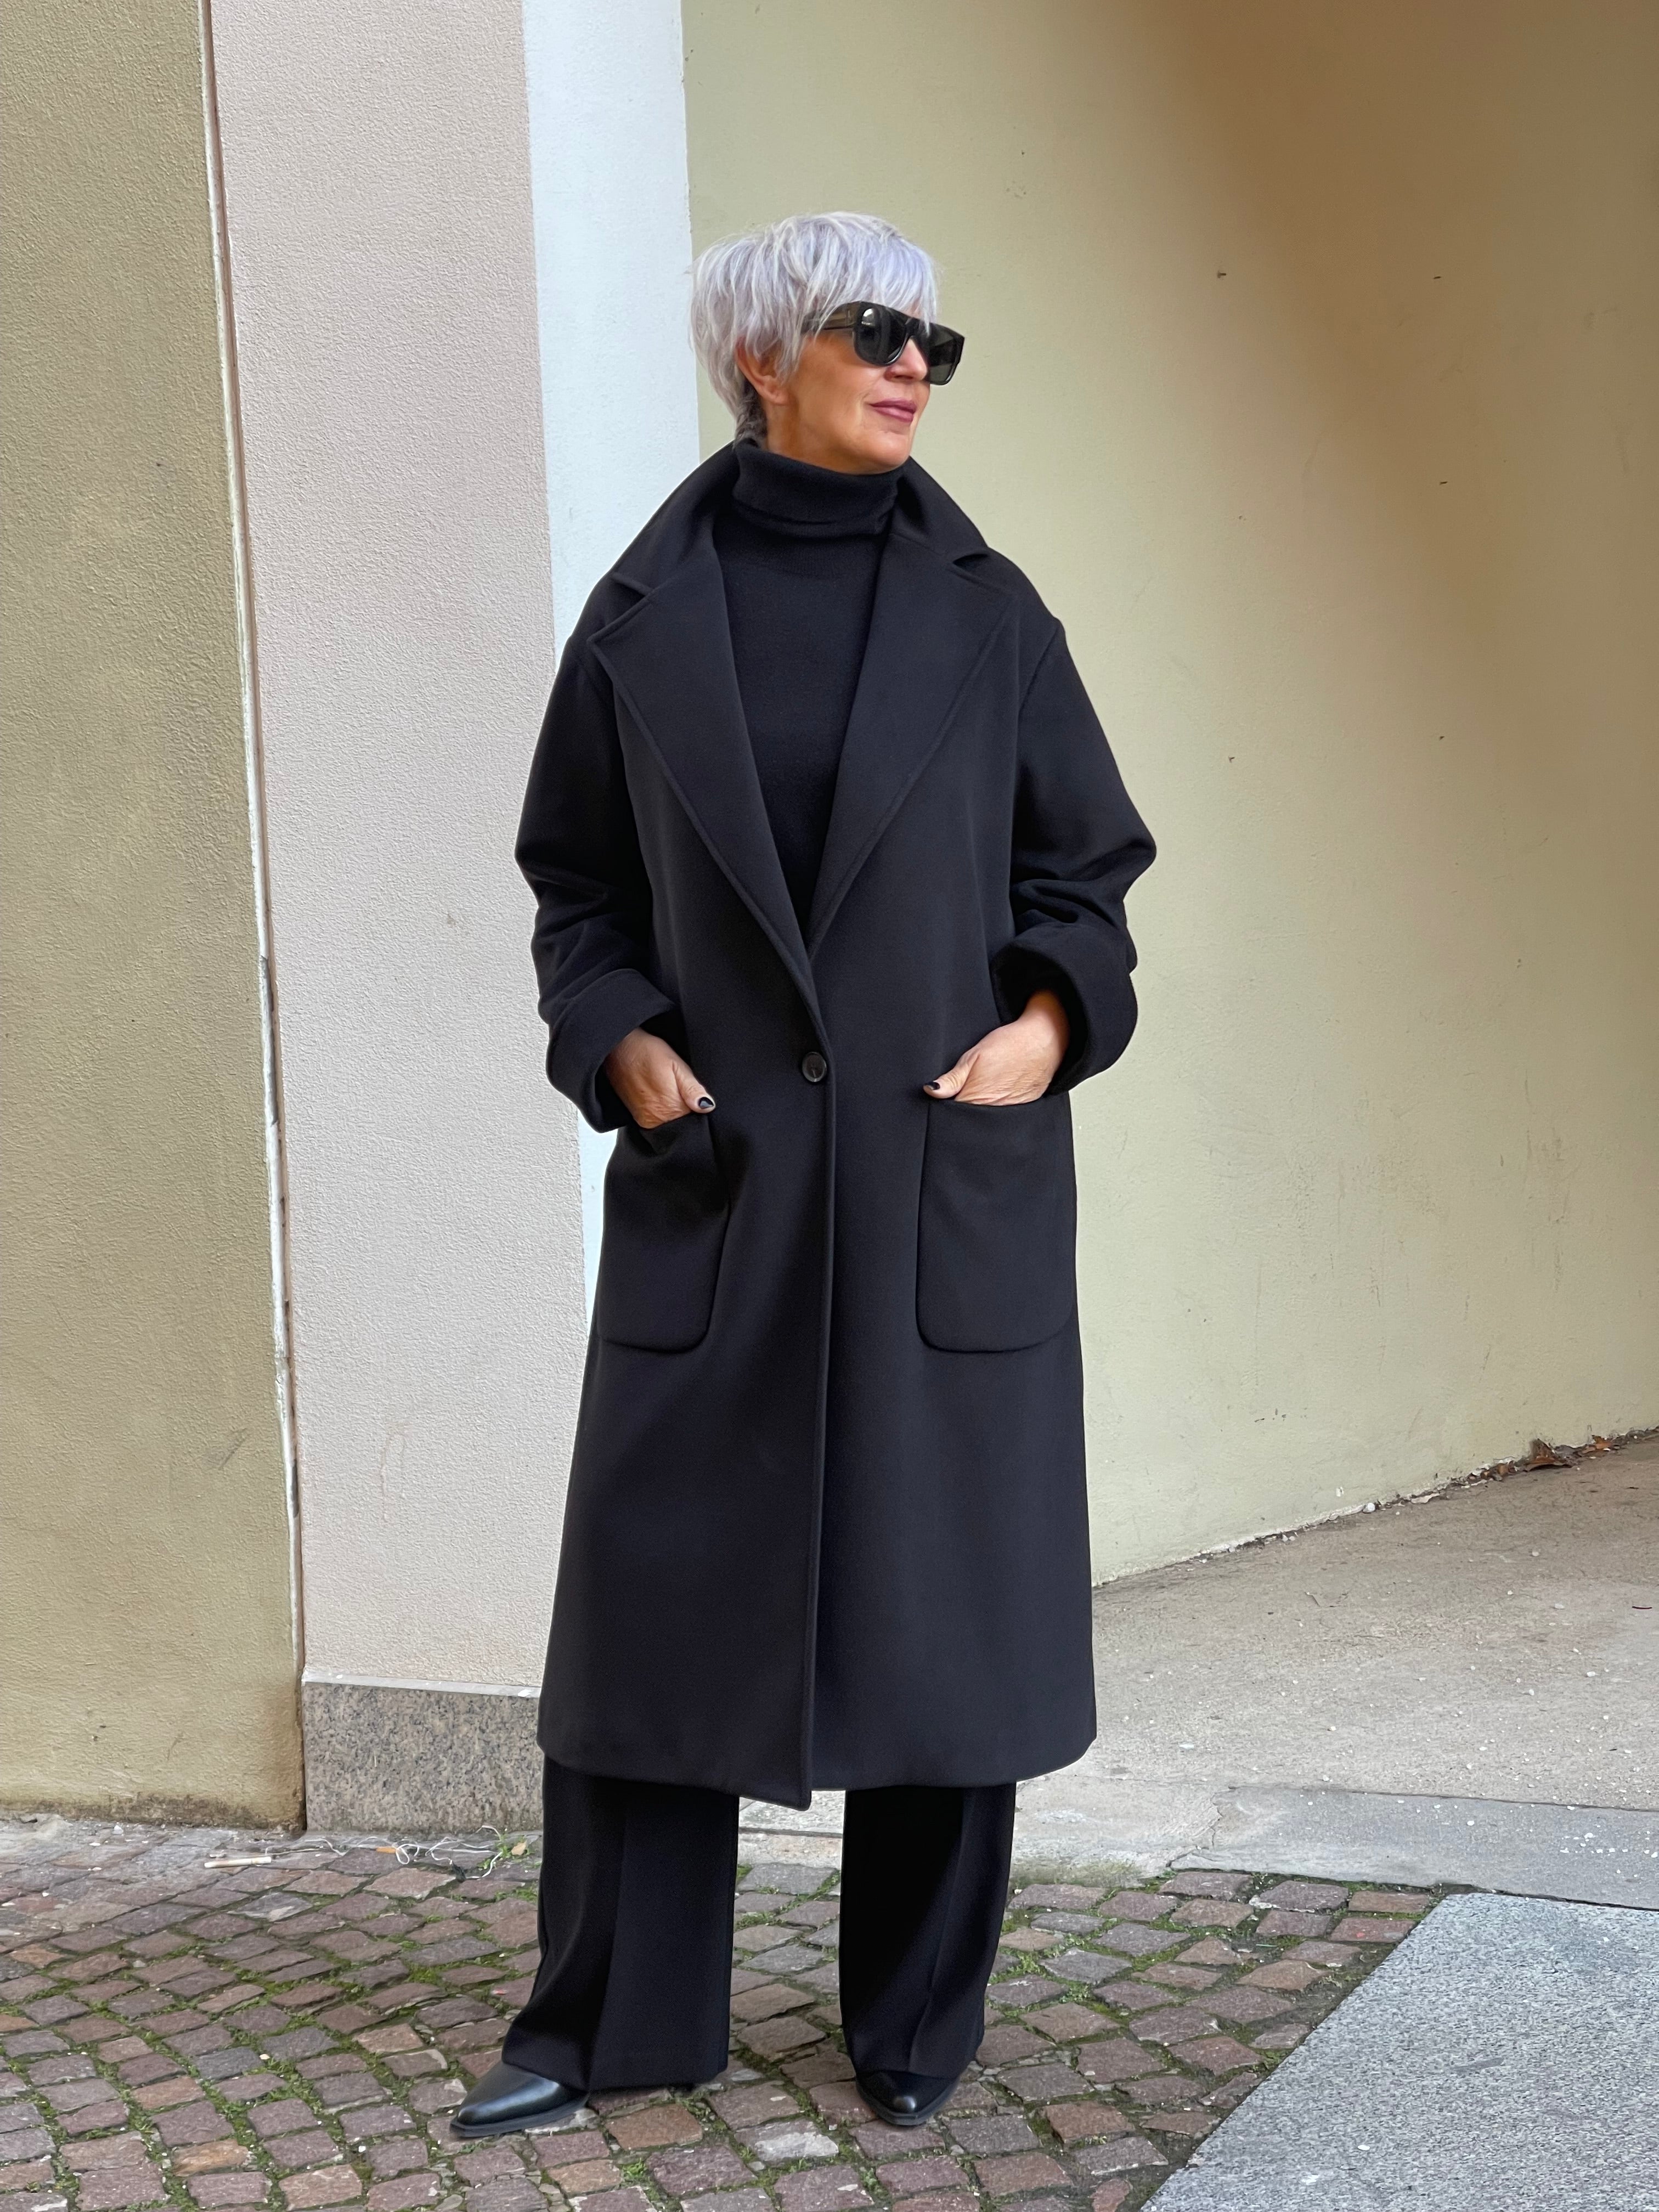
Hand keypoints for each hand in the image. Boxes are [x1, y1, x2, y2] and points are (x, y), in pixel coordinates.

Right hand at [604, 1028, 714, 1128]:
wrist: (618, 1049)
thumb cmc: (646, 1052)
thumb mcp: (676, 1065)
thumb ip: (692, 1089)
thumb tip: (707, 1107)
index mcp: (672, 1108)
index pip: (696, 1116)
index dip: (696, 1101)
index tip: (689, 1088)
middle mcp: (657, 1119)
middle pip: (683, 1119)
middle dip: (685, 1105)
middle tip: (674, 1084)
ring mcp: (646, 1120)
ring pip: (671, 1120)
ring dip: (672, 1106)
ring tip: (663, 1086)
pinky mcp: (638, 1118)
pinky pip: (657, 1119)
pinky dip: (661, 1108)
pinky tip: (656, 1091)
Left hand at [925, 989, 1068, 1105]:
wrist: (1044, 1041)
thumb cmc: (1009, 1045)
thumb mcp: (972, 1057)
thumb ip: (951, 1079)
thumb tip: (931, 1091)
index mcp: (975, 1099)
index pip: (952, 1115)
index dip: (946, 1105)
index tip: (946, 1096)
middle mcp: (992, 1111)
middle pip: (968, 1119)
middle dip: (963, 1107)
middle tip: (967, 1087)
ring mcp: (1009, 1113)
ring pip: (985, 1118)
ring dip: (981, 1107)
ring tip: (987, 1085)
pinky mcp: (1022, 1110)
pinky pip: (1004, 1115)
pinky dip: (998, 1106)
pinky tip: (1001, 1090)